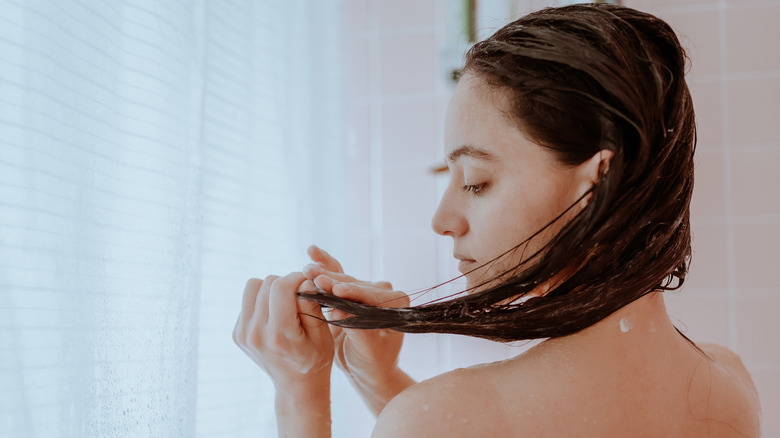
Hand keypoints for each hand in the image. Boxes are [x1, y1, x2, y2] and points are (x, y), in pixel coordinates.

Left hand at [232, 272, 333, 390]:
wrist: (296, 385)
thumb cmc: (315, 359)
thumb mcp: (323, 336)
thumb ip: (312, 307)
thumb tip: (305, 281)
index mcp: (278, 336)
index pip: (280, 287)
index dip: (297, 278)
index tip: (308, 283)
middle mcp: (255, 334)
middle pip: (267, 283)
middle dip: (286, 283)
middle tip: (299, 296)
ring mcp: (243, 334)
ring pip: (253, 286)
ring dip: (271, 289)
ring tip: (285, 304)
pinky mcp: (237, 333)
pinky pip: (248, 299)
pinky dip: (263, 301)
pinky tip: (275, 316)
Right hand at [303, 246, 409, 385]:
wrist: (369, 369)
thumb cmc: (373, 363)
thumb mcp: (368, 350)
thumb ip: (357, 329)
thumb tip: (338, 310)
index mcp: (397, 304)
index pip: (371, 296)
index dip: (352, 292)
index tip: (334, 290)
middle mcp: (384, 292)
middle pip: (354, 284)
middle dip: (333, 281)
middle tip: (312, 276)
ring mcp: (367, 290)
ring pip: (343, 280)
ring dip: (324, 274)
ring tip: (306, 269)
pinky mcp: (352, 291)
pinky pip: (338, 276)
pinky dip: (325, 265)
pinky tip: (312, 252)